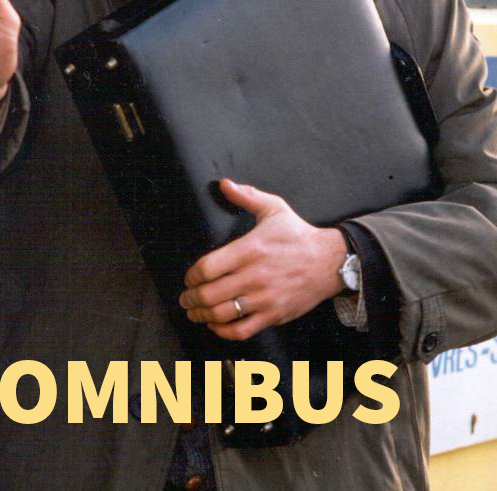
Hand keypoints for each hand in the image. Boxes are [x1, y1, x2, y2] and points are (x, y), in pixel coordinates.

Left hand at [179, 179, 346, 339]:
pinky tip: (216, 325)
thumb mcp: (274, 208)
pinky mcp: (274, 315)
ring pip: (221, 314)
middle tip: (185, 298)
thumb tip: (224, 184)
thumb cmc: (298, 235)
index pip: (208, 267)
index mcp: (250, 249)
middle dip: (191, 298)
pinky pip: (241, 331)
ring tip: (195, 312)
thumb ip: (247, 196)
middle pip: (209, 294)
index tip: (189, 277)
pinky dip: (223, 331)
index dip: (192, 275)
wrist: (330, 261)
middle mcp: (255, 276)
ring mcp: (264, 298)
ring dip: (201, 315)